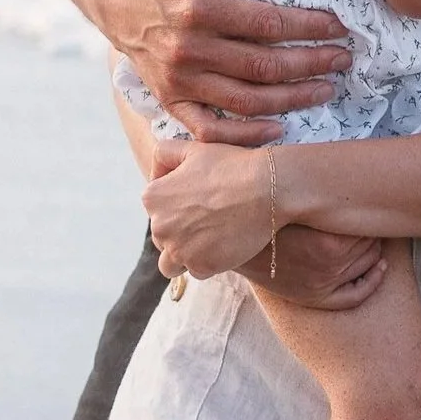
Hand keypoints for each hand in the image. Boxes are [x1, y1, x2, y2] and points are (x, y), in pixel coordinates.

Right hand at [90, 0, 351, 142]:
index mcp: (197, 10)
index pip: (266, 25)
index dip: (307, 27)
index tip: (338, 26)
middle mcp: (188, 51)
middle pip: (263, 67)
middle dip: (311, 64)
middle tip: (344, 59)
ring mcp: (178, 81)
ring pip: (246, 101)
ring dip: (292, 100)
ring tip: (327, 89)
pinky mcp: (171, 100)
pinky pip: (210, 130)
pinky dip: (245, 137)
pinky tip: (279, 129)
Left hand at [144, 145, 389, 308]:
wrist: (267, 187)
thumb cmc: (232, 165)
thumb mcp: (194, 148)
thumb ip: (165, 154)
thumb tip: (155, 174)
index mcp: (153, 198)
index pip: (155, 212)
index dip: (177, 208)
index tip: (199, 204)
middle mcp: (159, 226)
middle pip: (163, 238)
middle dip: (181, 233)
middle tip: (210, 220)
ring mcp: (179, 249)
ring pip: (173, 262)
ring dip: (188, 254)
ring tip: (213, 239)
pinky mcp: (201, 266)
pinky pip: (198, 270)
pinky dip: (209, 262)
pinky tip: (226, 245)